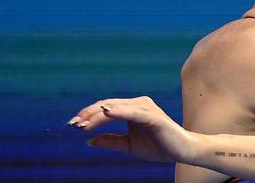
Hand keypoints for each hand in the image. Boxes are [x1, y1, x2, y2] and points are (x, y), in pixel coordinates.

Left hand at [67, 96, 193, 162]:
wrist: (182, 151)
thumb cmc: (159, 146)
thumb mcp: (129, 145)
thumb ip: (111, 141)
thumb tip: (89, 141)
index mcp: (133, 108)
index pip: (106, 108)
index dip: (88, 115)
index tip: (73, 125)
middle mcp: (139, 104)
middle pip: (107, 105)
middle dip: (88, 114)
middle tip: (73, 125)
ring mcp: (145, 108)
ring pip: (115, 108)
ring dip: (97, 115)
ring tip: (82, 125)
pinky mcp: (152, 115)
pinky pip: (131, 112)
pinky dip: (117, 111)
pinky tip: (105, 113)